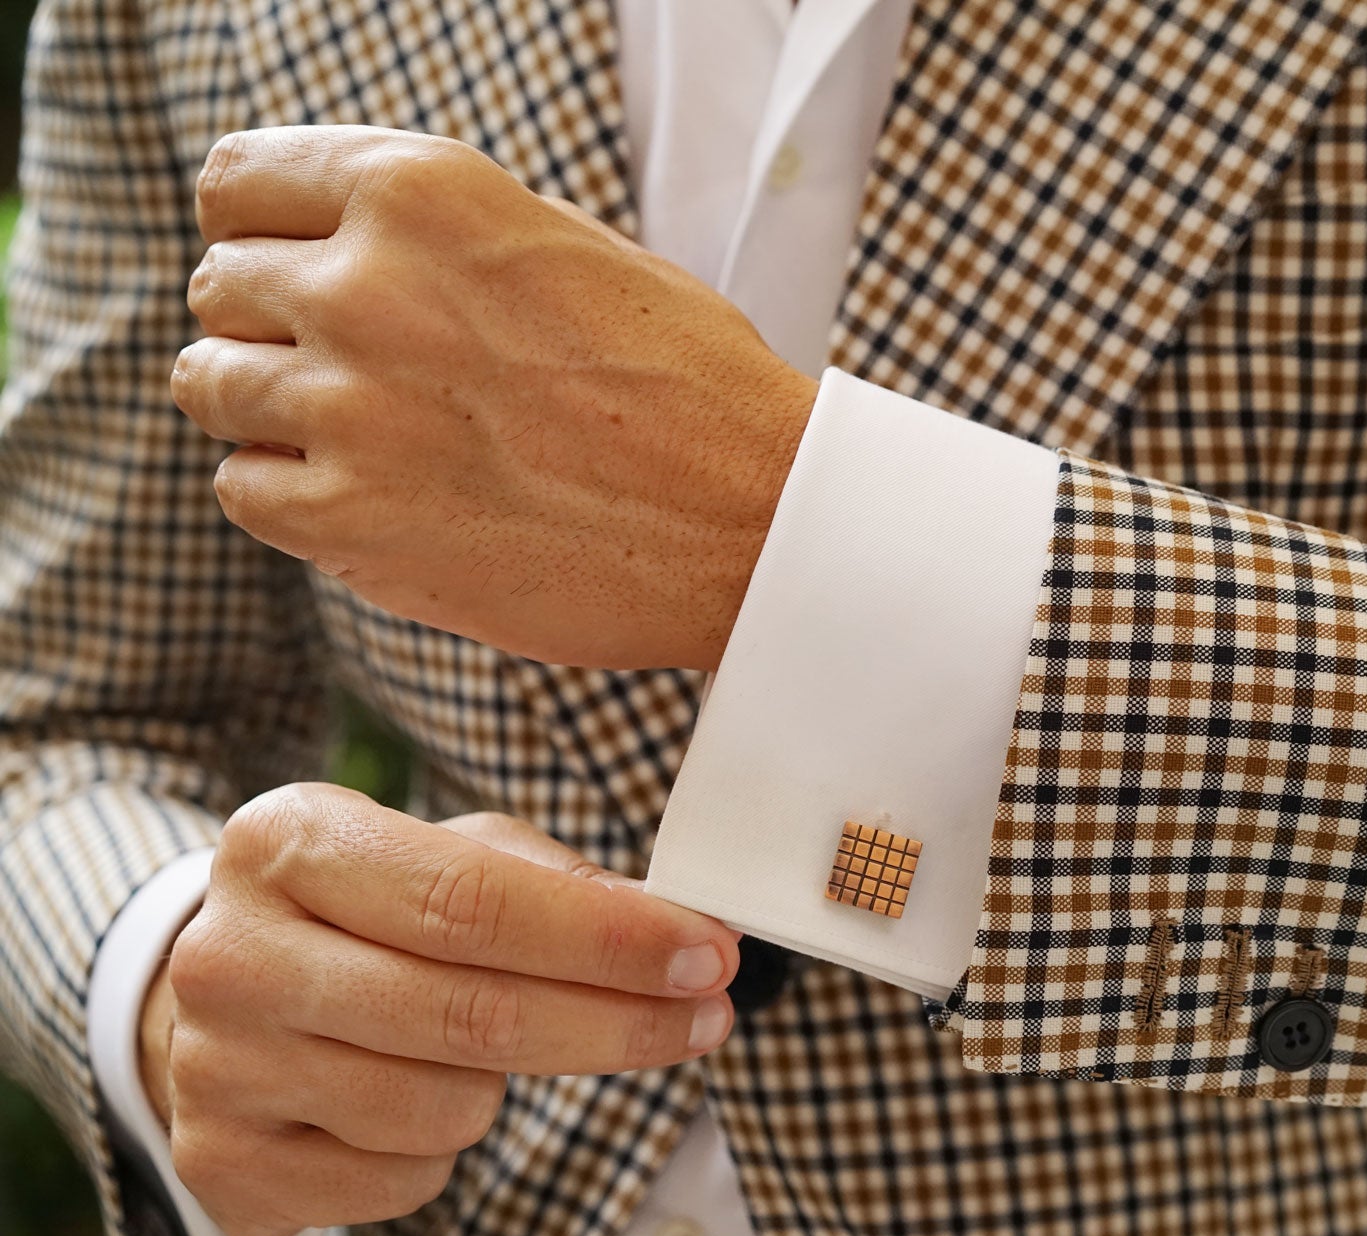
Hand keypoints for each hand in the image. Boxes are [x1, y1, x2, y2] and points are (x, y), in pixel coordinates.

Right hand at [139, 783, 738, 1235]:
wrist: (223, 1001)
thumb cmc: (366, 913)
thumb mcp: (443, 854)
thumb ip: (552, 882)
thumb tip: (676, 927)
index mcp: (289, 842)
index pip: (472, 900)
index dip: (605, 938)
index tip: (706, 953)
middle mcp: (233, 953)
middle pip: (470, 1012)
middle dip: (616, 1020)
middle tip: (706, 1016)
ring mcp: (216, 1068)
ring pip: (440, 1109)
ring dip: (504, 1090)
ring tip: (482, 1051)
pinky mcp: (222, 1165)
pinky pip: (400, 1181)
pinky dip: (438, 1151)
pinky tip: (411, 1102)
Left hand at [172, 126, 819, 671]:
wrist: (755, 520)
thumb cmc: (687, 384)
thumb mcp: (565, 246)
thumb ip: (434, 236)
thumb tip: (327, 252)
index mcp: (423, 192)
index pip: (237, 183)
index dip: (256, 229)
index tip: (285, 267)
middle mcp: (367, 286)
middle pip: (219, 287)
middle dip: (268, 323)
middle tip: (351, 368)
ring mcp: (349, 406)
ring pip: (209, 387)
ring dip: (268, 409)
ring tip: (361, 434)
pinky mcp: (349, 520)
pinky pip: (241, 488)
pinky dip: (289, 493)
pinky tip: (372, 494)